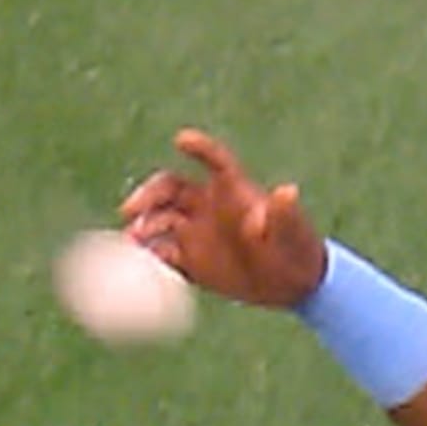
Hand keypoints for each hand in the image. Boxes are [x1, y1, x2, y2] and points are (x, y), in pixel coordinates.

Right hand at [118, 128, 330, 309]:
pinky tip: (139, 263)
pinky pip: (162, 254)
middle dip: (148, 195)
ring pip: (160, 221)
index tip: (182, 140)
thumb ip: (284, 212)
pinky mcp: (192, 261)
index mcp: (232, 190)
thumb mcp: (291, 231)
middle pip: (169, 190)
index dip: (199, 147)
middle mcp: (208, 207)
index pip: (213, 160)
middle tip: (131, 210)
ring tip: (135, 240)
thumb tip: (288, 191)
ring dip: (144, 227)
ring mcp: (197, 234)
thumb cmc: (295, 248)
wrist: (291, 285)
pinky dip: (148, 257)